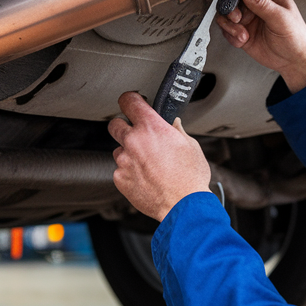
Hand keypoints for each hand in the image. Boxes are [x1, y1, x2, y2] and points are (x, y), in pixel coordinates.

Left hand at [108, 91, 212, 220]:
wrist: (183, 205)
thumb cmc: (190, 177)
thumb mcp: (190, 146)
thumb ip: (176, 131)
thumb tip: (173, 125)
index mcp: (151, 127)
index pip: (129, 101)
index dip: (130, 100)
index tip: (132, 102)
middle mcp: (133, 141)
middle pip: (115, 124)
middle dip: (124, 127)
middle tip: (138, 135)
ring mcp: (124, 161)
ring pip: (119, 150)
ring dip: (129, 153)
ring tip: (148, 165)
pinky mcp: (120, 179)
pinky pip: (120, 170)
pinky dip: (130, 172)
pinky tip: (146, 178)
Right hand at [217, 0, 305, 92]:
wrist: (293, 60)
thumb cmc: (295, 36)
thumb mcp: (280, 18)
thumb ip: (262, 2)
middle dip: (229, 7)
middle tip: (237, 18)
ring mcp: (246, 14)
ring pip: (224, 11)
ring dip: (230, 24)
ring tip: (242, 33)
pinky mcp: (239, 29)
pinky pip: (225, 28)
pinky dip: (231, 35)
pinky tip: (243, 40)